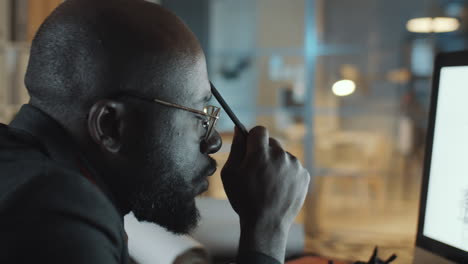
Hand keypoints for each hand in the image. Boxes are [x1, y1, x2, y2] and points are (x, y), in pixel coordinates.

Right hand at [221, 126, 309, 261]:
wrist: (266, 225)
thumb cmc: (244, 199)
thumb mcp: (230, 174)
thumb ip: (235, 148)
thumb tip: (239, 130)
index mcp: (260, 153)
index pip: (260, 130)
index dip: (253, 138)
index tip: (250, 148)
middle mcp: (280, 155)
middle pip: (272, 142)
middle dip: (264, 151)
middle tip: (257, 170)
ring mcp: (295, 165)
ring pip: (283, 155)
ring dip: (276, 163)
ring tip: (268, 183)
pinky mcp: (304, 175)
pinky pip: (293, 167)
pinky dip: (286, 173)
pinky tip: (278, 188)